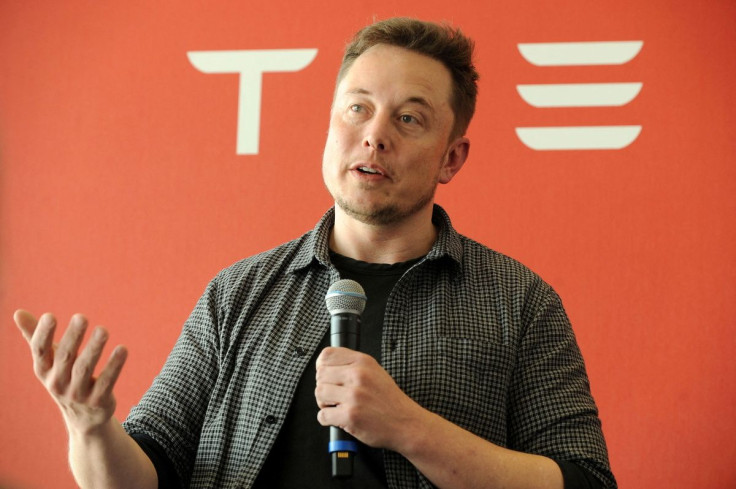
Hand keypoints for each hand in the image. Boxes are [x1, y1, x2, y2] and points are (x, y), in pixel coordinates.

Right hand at [14, 310, 127, 435]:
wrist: (83, 418)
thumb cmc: (64, 377)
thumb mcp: (49, 360)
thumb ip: (35, 336)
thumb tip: (17, 312)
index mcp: (44, 370)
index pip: (40, 351)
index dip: (43, 334)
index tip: (50, 316)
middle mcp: (58, 383)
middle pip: (65, 357)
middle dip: (73, 336)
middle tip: (81, 317)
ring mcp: (78, 394)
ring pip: (85, 368)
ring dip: (94, 348)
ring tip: (103, 330)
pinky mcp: (98, 400)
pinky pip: (106, 381)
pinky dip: (114, 366)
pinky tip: (123, 349)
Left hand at [314, 347, 422, 451]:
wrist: (405, 422)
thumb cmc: (389, 400)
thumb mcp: (375, 371)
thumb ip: (352, 364)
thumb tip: (325, 365)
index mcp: (363, 362)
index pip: (327, 355)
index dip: (322, 366)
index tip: (327, 375)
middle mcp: (358, 375)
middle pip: (320, 374)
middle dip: (324, 386)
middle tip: (334, 395)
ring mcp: (354, 396)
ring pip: (319, 393)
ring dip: (324, 403)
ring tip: (336, 406)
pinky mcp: (350, 416)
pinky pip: (323, 415)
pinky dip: (327, 419)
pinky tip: (338, 418)